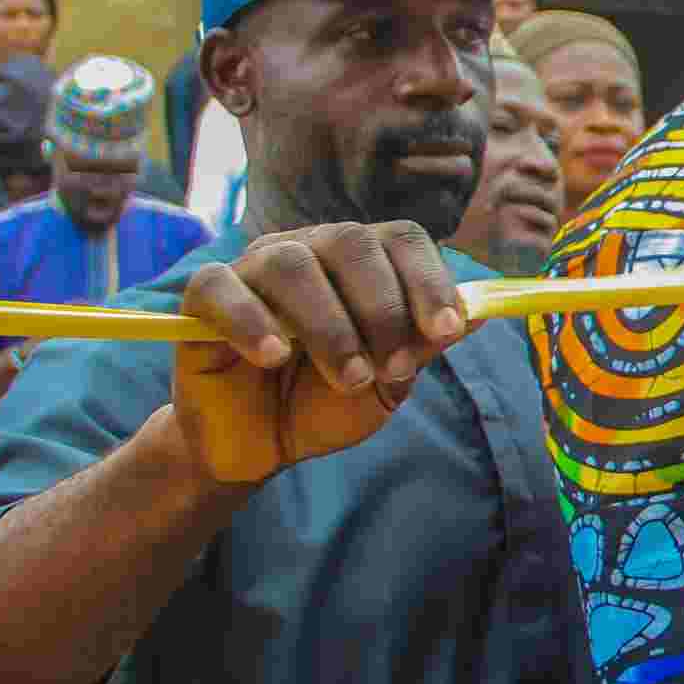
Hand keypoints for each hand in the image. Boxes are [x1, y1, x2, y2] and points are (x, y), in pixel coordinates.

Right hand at [173, 222, 470, 484]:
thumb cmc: (325, 402)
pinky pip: (222, 290)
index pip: (403, 239)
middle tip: (393, 370)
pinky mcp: (203, 298)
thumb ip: (422, 346)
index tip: (447, 332)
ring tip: (348, 378)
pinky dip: (252, 322)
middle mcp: (310, 249)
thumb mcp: (385, 381)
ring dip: (331, 327)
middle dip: (384, 310)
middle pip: (352, 244)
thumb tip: (480, 314)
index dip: (429, 281)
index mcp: (360, 260)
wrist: (258, 444)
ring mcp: (254, 267)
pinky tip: (275, 358)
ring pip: (293, 266)